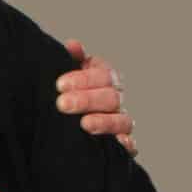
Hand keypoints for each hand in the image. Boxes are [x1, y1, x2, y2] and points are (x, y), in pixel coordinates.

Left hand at [55, 37, 136, 155]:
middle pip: (111, 97)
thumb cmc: (68, 96)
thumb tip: (72, 45)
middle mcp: (117, 100)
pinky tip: (117, 143)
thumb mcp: (68, 79)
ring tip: (84, 124)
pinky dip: (127, 144)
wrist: (65, 129)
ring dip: (105, 121)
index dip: (84, 78)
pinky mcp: (123, 146)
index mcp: (106, 80)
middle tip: (62, 104)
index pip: (104, 74)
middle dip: (87, 100)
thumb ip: (72, 61)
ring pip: (123, 120)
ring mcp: (122, 122)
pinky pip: (132, 144)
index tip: (60, 84)